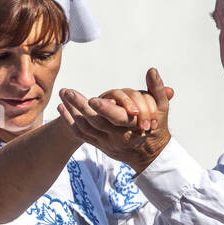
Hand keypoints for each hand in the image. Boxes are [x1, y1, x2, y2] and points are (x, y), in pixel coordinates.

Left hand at [57, 68, 173, 172]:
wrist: (149, 155)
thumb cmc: (156, 127)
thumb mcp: (162, 108)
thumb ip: (157, 89)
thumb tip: (152, 70)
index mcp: (132, 128)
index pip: (116, 118)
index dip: (105, 109)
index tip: (93, 98)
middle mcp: (117, 137)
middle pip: (95, 122)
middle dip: (80, 107)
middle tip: (68, 91)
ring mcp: (106, 142)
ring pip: (85, 128)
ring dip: (72, 112)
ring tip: (63, 96)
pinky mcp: (98, 144)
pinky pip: (80, 135)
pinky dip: (69, 122)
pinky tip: (61, 108)